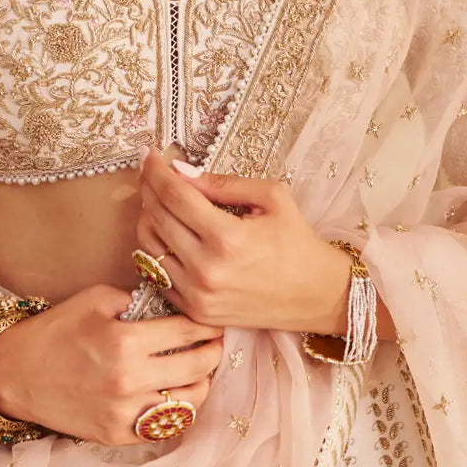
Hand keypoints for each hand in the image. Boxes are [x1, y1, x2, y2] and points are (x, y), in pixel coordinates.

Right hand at [0, 281, 223, 446]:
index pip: (187, 332)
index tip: (213, 322)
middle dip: (213, 353)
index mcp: (125, 341)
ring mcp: (124, 412)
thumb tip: (171, 305)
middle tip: (215, 344)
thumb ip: (136, 300)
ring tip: (200, 372)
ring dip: (201, 384)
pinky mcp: (116, 435)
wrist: (14, 373)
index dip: (206, 326)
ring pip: (188, 404)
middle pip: (197, 368)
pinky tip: (176, 396)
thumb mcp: (95, 299)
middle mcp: (129, 380)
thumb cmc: (55, 331)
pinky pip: (163, 427)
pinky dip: (176, 411)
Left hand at [135, 147, 351, 334]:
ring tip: (159, 201)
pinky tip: (168, 234)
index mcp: (228, 238)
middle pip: (156, 218)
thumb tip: (181, 171)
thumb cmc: (298, 242)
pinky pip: (157, 276)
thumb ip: (224, 183)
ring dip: (148, 218)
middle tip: (150, 172)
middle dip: (148, 188)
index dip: (156, 170)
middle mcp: (207, 269)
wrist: (318, 296)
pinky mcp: (196, 311)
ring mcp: (198, 295)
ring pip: (148, 247)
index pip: (174, 195)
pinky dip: (155, 251)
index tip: (150, 154)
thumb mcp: (273, 198)